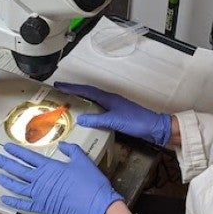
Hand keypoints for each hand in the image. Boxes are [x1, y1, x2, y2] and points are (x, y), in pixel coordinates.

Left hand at [0, 142, 122, 213]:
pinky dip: (13, 202)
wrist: (96, 205)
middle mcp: (41, 180)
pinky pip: (23, 204)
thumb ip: (71, 150)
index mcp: (50, 167)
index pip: (28, 157)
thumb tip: (63, 145)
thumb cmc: (91, 182)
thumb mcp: (83, 160)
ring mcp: (39, 195)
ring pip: (17, 186)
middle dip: (5, 163)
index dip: (16, 151)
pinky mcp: (42, 207)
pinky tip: (5, 198)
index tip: (7, 147)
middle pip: (18, 169)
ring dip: (6, 180)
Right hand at [55, 82, 171, 145]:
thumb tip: (79, 119)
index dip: (72, 88)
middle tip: (59, 92)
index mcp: (108, 98)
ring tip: (68, 102)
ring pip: (93, 100)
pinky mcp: (117, 114)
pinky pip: (98, 108)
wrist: (154, 128)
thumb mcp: (114, 121)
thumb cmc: (136, 122)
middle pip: (88, 93)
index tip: (59, 86)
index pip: (86, 91)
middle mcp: (110, 100)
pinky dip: (89, 109)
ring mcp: (114, 106)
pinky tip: (86, 115)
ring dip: (81, 99)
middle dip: (74, 92)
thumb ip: (97, 119)